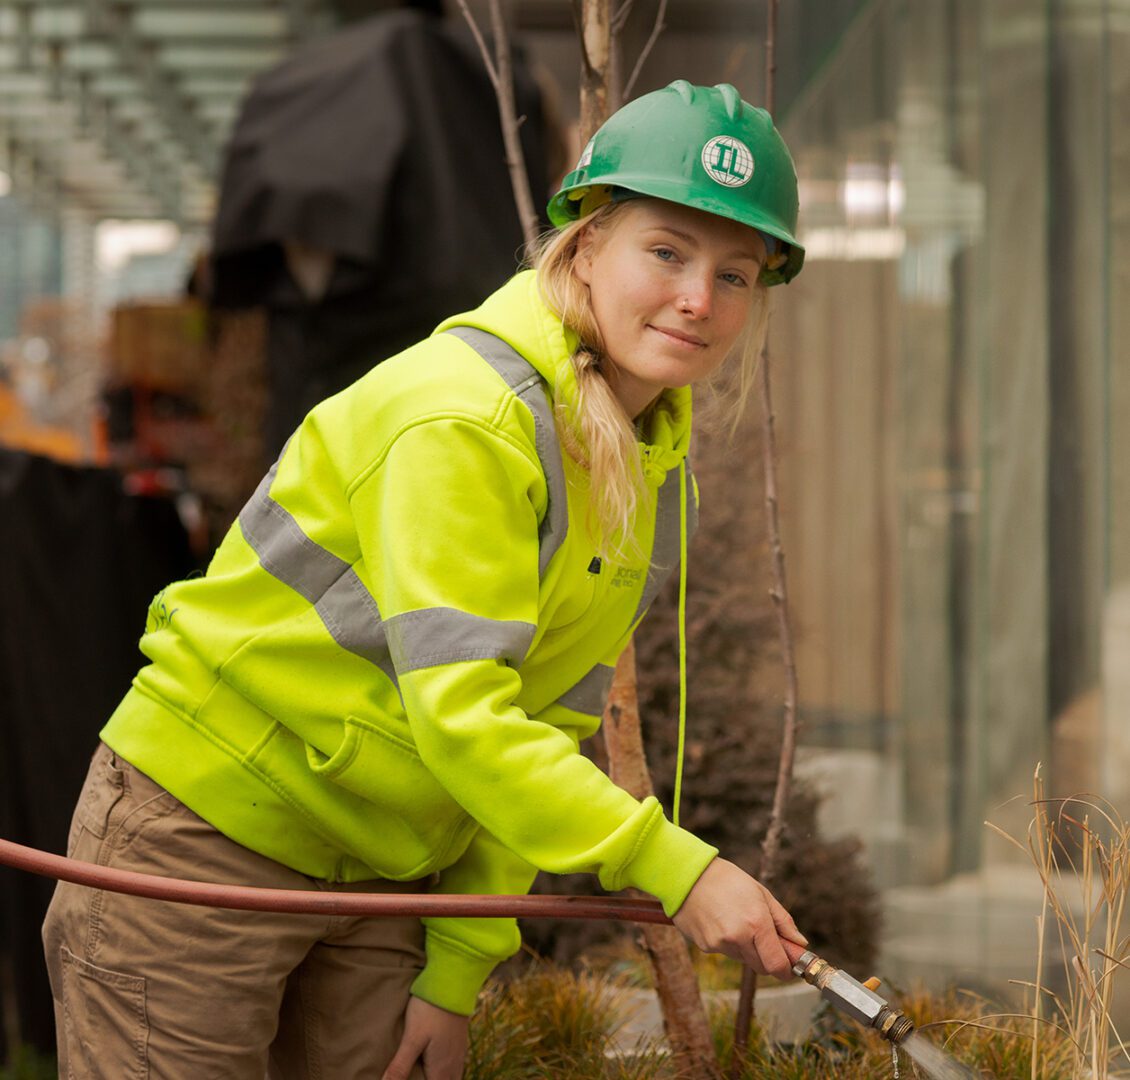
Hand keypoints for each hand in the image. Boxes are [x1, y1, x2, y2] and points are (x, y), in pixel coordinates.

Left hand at [381, 995, 469, 1079]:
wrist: (453, 983)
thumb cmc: (430, 1010)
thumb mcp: (412, 1037)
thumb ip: (400, 1066)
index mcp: (441, 1069)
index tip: (412, 1079)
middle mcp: (453, 1065)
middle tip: (416, 1076)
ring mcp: (459, 1053)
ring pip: (452, 1078)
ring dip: (440, 1079)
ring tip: (425, 1075)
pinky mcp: (459, 1042)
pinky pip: (455, 1066)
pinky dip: (445, 1072)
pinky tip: (436, 1064)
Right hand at [671, 857, 807, 980]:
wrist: (687, 874)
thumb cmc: (727, 879)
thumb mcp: (761, 893)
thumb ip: (783, 921)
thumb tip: (800, 944)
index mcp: (756, 922)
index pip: (777, 965)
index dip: (786, 970)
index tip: (788, 966)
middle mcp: (738, 937)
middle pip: (761, 967)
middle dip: (767, 957)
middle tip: (764, 937)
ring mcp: (719, 944)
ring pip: (743, 959)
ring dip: (746, 948)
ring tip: (735, 919)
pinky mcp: (705, 946)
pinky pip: (725, 952)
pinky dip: (727, 942)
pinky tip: (720, 920)